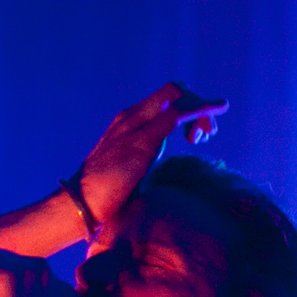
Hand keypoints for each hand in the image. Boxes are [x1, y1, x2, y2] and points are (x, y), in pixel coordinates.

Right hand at [0, 82, 227, 296]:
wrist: (81, 205)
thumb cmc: (104, 197)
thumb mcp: (132, 172)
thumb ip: (146, 163)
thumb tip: (165, 179)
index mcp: (127, 123)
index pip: (163, 101)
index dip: (186, 111)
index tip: (197, 138)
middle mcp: (131, 117)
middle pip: (174, 92)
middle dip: (198, 105)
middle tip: (206, 133)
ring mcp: (135, 125)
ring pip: (179, 98)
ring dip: (202, 110)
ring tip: (208, 133)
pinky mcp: (143, 140)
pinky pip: (178, 114)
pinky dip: (201, 111)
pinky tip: (215, 116)